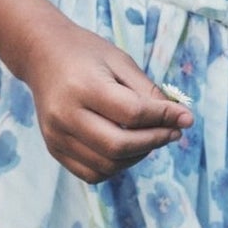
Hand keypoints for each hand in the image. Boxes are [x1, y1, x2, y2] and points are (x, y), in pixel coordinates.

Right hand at [20, 19, 192, 183]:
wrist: (41, 55)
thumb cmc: (86, 54)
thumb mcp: (121, 61)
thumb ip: (148, 92)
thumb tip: (181, 120)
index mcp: (83, 86)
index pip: (132, 113)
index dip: (164, 118)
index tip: (185, 118)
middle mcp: (65, 115)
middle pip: (119, 146)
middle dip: (154, 141)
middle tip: (172, 132)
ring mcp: (56, 135)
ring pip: (107, 165)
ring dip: (138, 156)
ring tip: (150, 138)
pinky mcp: (54, 148)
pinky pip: (92, 173)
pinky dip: (116, 166)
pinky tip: (127, 149)